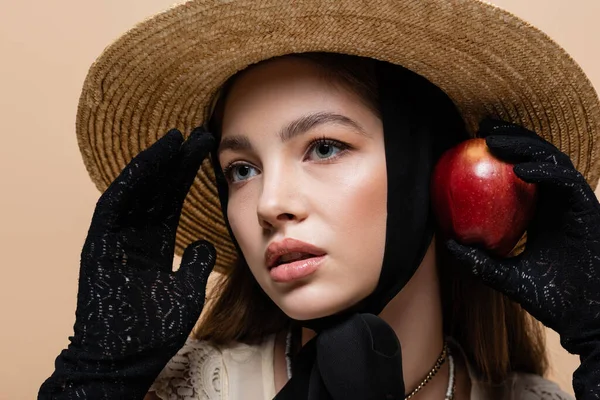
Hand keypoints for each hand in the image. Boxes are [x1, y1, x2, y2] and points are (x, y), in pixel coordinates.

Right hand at [39, 127, 216, 398]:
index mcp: (153, 244)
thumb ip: (197, 264)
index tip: (207, 149)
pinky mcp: (98, 243)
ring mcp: (114, 237)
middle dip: (177, 161)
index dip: (187, 174)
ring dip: (156, 163)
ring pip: (135, 190)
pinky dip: (132, 181)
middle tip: (200, 133)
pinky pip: (115, 204)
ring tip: (178, 137)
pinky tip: (152, 159)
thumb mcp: (187, 290)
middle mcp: (133, 235)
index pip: (171, 199)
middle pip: (156, 189)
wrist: (124, 358)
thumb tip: (207, 241)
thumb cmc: (154, 329)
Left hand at [445, 118, 599, 398]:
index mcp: (541, 211)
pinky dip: (545, 172)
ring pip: (552, 161)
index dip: (503, 153)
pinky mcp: (587, 209)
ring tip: (493, 139)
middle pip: (537, 157)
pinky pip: (566, 183)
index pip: (522, 172)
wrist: (585, 317)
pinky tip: (520, 171)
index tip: (474, 142)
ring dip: (524, 146)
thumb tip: (449, 245)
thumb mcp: (505, 276)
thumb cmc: (550, 298)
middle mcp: (557, 202)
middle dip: (512, 137)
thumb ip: (480, 260)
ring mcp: (573, 204)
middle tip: (483, 127)